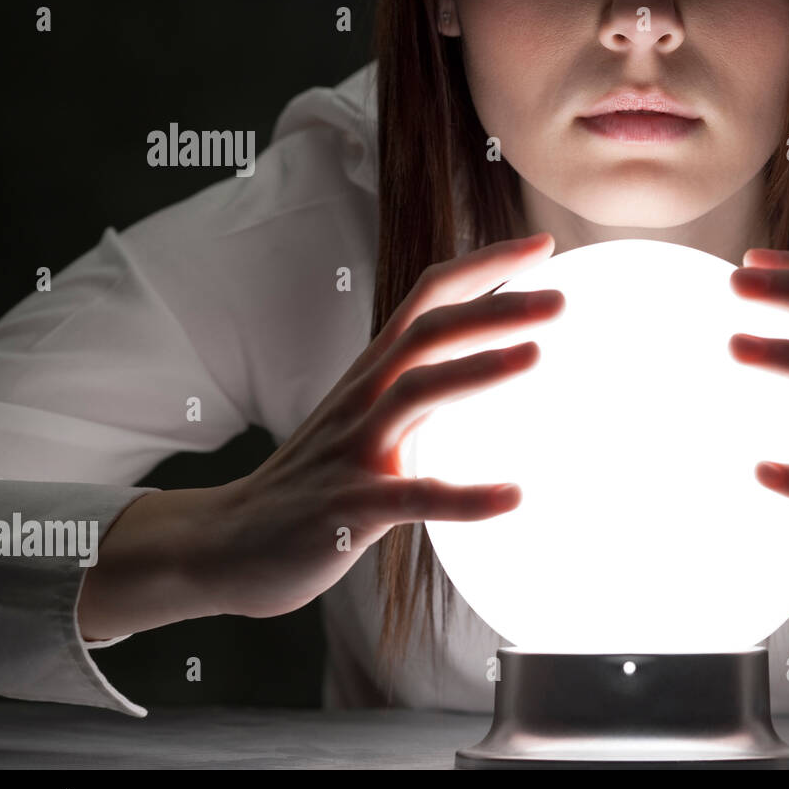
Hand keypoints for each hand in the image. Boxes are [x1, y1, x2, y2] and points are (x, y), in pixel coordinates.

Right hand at [199, 232, 564, 620]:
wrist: (226, 542)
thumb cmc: (314, 480)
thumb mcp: (365, 418)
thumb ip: (418, 389)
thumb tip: (488, 370)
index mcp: (371, 371)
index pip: (428, 297)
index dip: (483, 266)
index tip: (544, 246)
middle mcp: (362, 397)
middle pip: (428, 333)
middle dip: (493, 309)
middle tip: (561, 299)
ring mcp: (353, 449)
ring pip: (414, 394)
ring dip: (476, 371)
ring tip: (538, 357)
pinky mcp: (347, 507)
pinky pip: (411, 498)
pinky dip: (464, 497)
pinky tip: (515, 496)